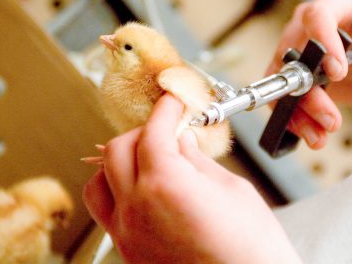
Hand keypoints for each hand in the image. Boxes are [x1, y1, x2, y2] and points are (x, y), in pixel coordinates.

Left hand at [83, 94, 301, 263]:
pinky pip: (107, 210)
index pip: (152, 131)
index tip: (172, 101)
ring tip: (149, 157)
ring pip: (100, 181)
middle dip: (143, 131)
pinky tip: (143, 188)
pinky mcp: (129, 251)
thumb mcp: (232, 189)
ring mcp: (128, 233)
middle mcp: (137, 209)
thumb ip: (198, 160)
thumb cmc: (251, 248)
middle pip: (118, 150)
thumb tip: (183, 141)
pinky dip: (117, 190)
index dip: (164, 110)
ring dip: (120, 160)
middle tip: (167, 128)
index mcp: (166, 185)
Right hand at [266, 0, 351, 147]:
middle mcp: (309, 24)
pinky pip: (280, 98)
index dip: (321, 41)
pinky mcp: (292, 77)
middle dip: (308, 90)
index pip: (317, 15)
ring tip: (322, 134)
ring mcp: (297, 51)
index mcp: (336, 3)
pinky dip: (293, 120)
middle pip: (293, 52)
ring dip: (298, 111)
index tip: (337, 72)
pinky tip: (313, 135)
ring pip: (282, 79)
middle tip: (332, 117)